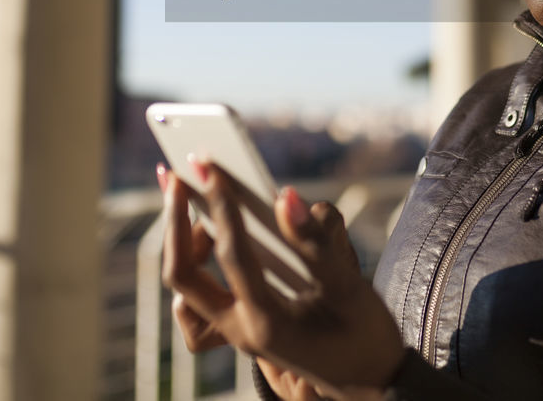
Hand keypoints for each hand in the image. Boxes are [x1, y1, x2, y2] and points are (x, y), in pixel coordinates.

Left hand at [159, 160, 404, 400]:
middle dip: (174, 223)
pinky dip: (197, 261)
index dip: (221, 204)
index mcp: (266, 320)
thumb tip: (285, 196)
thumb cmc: (364, 334)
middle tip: (174, 176)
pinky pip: (198, 295)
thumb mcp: (348, 288)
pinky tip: (212, 232)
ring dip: (182, 240)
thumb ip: (317, 242)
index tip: (209, 165)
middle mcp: (240, 328)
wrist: (368, 382)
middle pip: (182, 275)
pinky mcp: (238, 325)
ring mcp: (235, 330)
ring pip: (184, 286)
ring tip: (191, 196)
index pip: (232, 254)